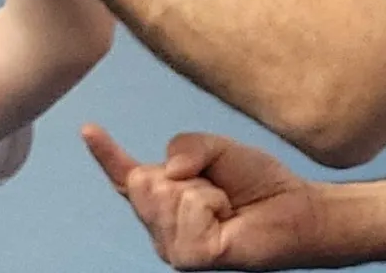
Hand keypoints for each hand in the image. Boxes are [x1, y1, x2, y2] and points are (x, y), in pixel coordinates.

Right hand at [82, 124, 325, 270]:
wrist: (298, 208)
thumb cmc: (258, 182)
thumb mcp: (217, 148)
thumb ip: (186, 146)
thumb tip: (169, 172)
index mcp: (163, 198)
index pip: (124, 176)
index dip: (104, 153)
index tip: (88, 128)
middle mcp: (160, 226)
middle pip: (142, 181)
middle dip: (183, 173)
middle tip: (215, 188)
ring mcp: (172, 245)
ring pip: (164, 194)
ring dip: (202, 190)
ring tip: (224, 205)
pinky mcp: (192, 257)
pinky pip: (188, 209)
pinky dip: (210, 203)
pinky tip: (226, 218)